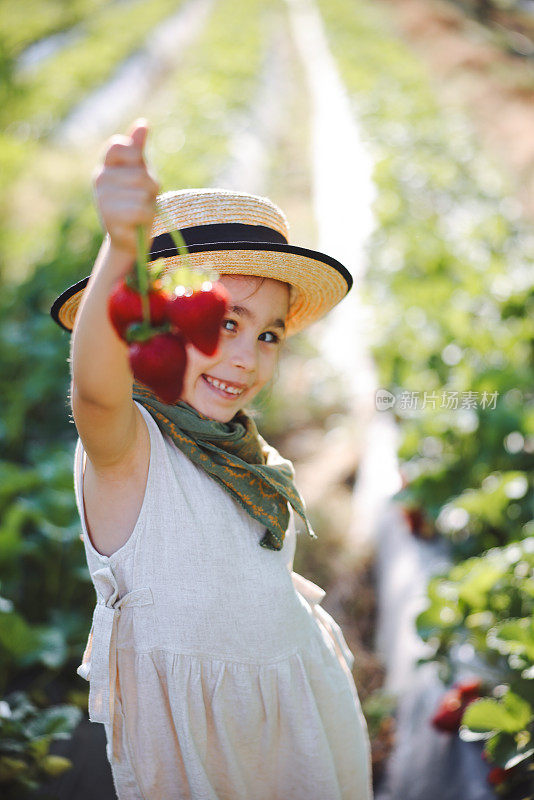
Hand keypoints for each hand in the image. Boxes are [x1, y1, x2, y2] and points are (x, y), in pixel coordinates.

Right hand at [93, 118, 159, 256]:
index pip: (119, 145)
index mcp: (106, 165)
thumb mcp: (140, 172)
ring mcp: (103, 199)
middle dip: (150, 188)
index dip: (135, 155)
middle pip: (141, 174)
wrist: (130, 239)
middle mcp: (100, 179)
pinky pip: (142, 211)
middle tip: (142, 200)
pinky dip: (147, 218)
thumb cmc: (137, 201)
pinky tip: (137, 224)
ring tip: (140, 212)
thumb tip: (143, 123)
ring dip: (150, 205)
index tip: (136, 168)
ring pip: (144, 193)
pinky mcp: (110, 219)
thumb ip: (139, 150)